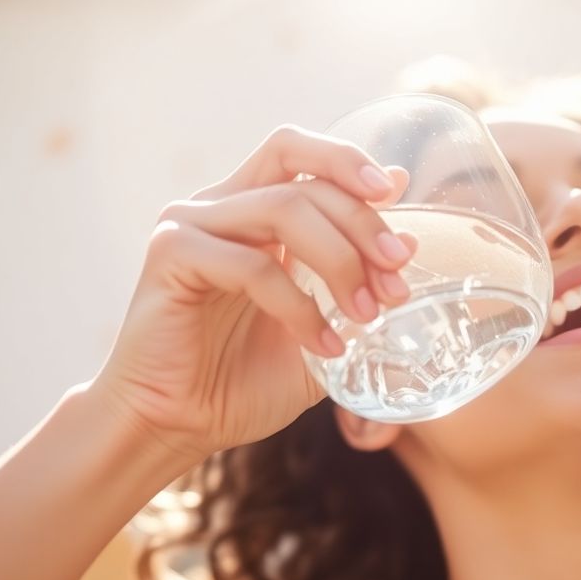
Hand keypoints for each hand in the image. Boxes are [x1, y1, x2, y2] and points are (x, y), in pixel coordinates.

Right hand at [92, 124, 416, 459]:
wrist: (180, 425)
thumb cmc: (244, 380)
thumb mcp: (325, 329)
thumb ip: (360, 283)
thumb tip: (410, 237)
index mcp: (252, 210)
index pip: (303, 154)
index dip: (352, 166)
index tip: (398, 202)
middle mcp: (220, 206)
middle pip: (302, 175)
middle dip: (363, 221)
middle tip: (396, 274)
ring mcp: (189, 225)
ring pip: (283, 209)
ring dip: (339, 260)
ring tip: (366, 316)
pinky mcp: (170, 256)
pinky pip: (252, 265)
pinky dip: (299, 306)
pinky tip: (324, 346)